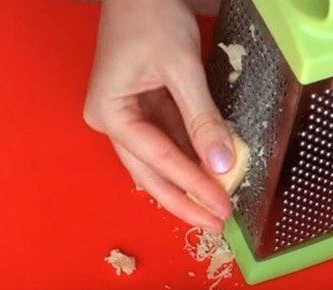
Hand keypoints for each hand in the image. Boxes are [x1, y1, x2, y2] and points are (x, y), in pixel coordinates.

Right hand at [84, 0, 230, 232]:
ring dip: (187, 186)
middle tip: (215, 226)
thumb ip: (203, 118)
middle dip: (184, 201)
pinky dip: (189, 161)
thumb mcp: (181, 67)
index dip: (192, 186)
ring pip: (158, 164)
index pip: (158, 159)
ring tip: (214, 211)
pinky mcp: (142, 111)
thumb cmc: (151, 15)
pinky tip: (208, 179)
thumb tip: (223, 164)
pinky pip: (167, 143)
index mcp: (110, 113)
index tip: (221, 208)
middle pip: (150, 174)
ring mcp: (125, 118)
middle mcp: (111, 122)